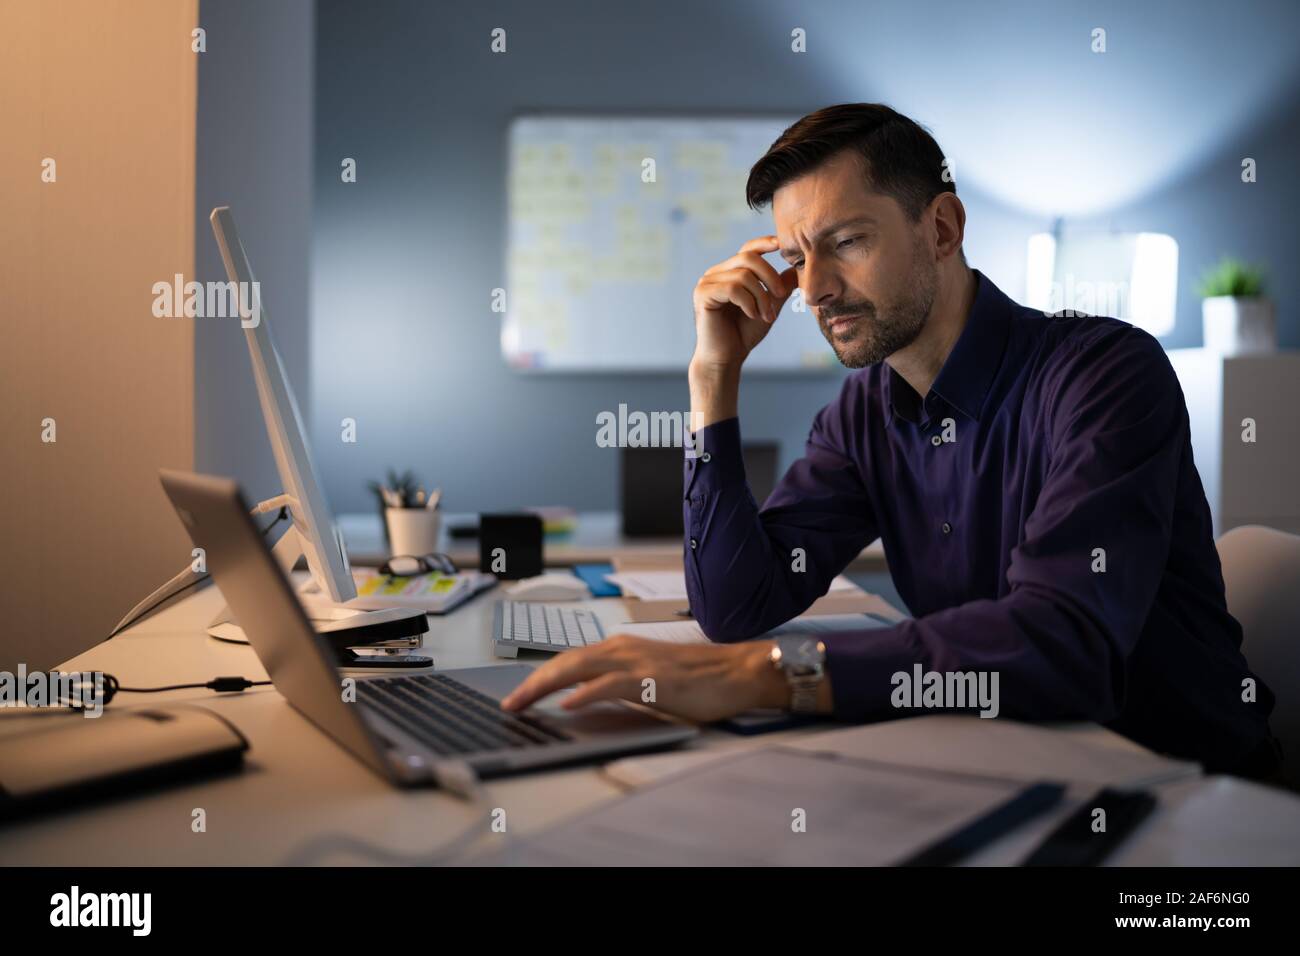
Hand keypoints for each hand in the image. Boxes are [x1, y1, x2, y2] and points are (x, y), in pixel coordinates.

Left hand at [499, 635, 785, 723]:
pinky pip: (610, 684)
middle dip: (531, 683)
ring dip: (545, 686)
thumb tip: (585, 700)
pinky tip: (568, 704)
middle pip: (564, 662)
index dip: (540, 677)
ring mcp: (636, 661)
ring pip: (578, 668)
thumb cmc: (699, 678)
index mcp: (620, 648)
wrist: (738, 671)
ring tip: (522, 703)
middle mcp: (622, 648)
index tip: (519, 696)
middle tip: (509, 704)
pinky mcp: (652, 678)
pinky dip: (586, 693)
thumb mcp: (648, 680)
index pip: (569, 660)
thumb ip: (618, 685)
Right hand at [691, 235, 798, 373]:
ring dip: (761, 297)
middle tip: (779, 297)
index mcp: (729, 273)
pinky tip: (752, 315)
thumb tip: (796, 269)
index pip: (747, 249)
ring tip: (766, 316)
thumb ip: (780, 288)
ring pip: (743, 275)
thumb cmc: (744, 333)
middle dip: (769, 276)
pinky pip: (732, 288)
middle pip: (748, 257)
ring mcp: (707, 283)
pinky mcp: (703, 295)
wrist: (727, 358)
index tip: (781, 244)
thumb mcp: (769, 307)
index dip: (764, 243)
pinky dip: (748, 302)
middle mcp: (715, 274)